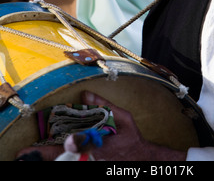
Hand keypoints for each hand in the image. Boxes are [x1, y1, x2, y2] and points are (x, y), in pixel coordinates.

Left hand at [16, 91, 185, 160]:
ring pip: (70, 163)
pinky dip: (63, 159)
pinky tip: (46, 156)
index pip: (88, 144)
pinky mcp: (90, 167)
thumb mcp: (123, 117)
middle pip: (70, 159)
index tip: (69, 142)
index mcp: (104, 144)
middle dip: (48, 156)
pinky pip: (73, 163)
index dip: (78, 142)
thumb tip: (86, 94)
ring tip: (29, 155)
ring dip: (51, 158)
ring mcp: (91, 165)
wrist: (140, 159)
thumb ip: (105, 106)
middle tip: (26, 155)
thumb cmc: (130, 138)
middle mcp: (95, 158)